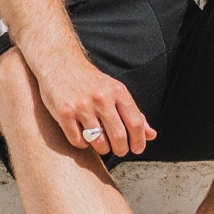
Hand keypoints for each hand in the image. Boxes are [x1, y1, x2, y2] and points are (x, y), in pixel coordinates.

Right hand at [34, 52, 155, 157]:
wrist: (61, 63)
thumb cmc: (91, 81)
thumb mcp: (116, 91)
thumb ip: (134, 113)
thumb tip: (151, 135)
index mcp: (117, 92)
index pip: (135, 123)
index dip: (139, 141)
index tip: (137, 149)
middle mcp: (101, 98)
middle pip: (119, 137)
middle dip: (122, 150)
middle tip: (120, 150)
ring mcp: (82, 106)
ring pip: (99, 142)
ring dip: (103, 149)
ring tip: (102, 143)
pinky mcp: (64, 113)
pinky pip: (78, 141)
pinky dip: (83, 144)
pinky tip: (84, 137)